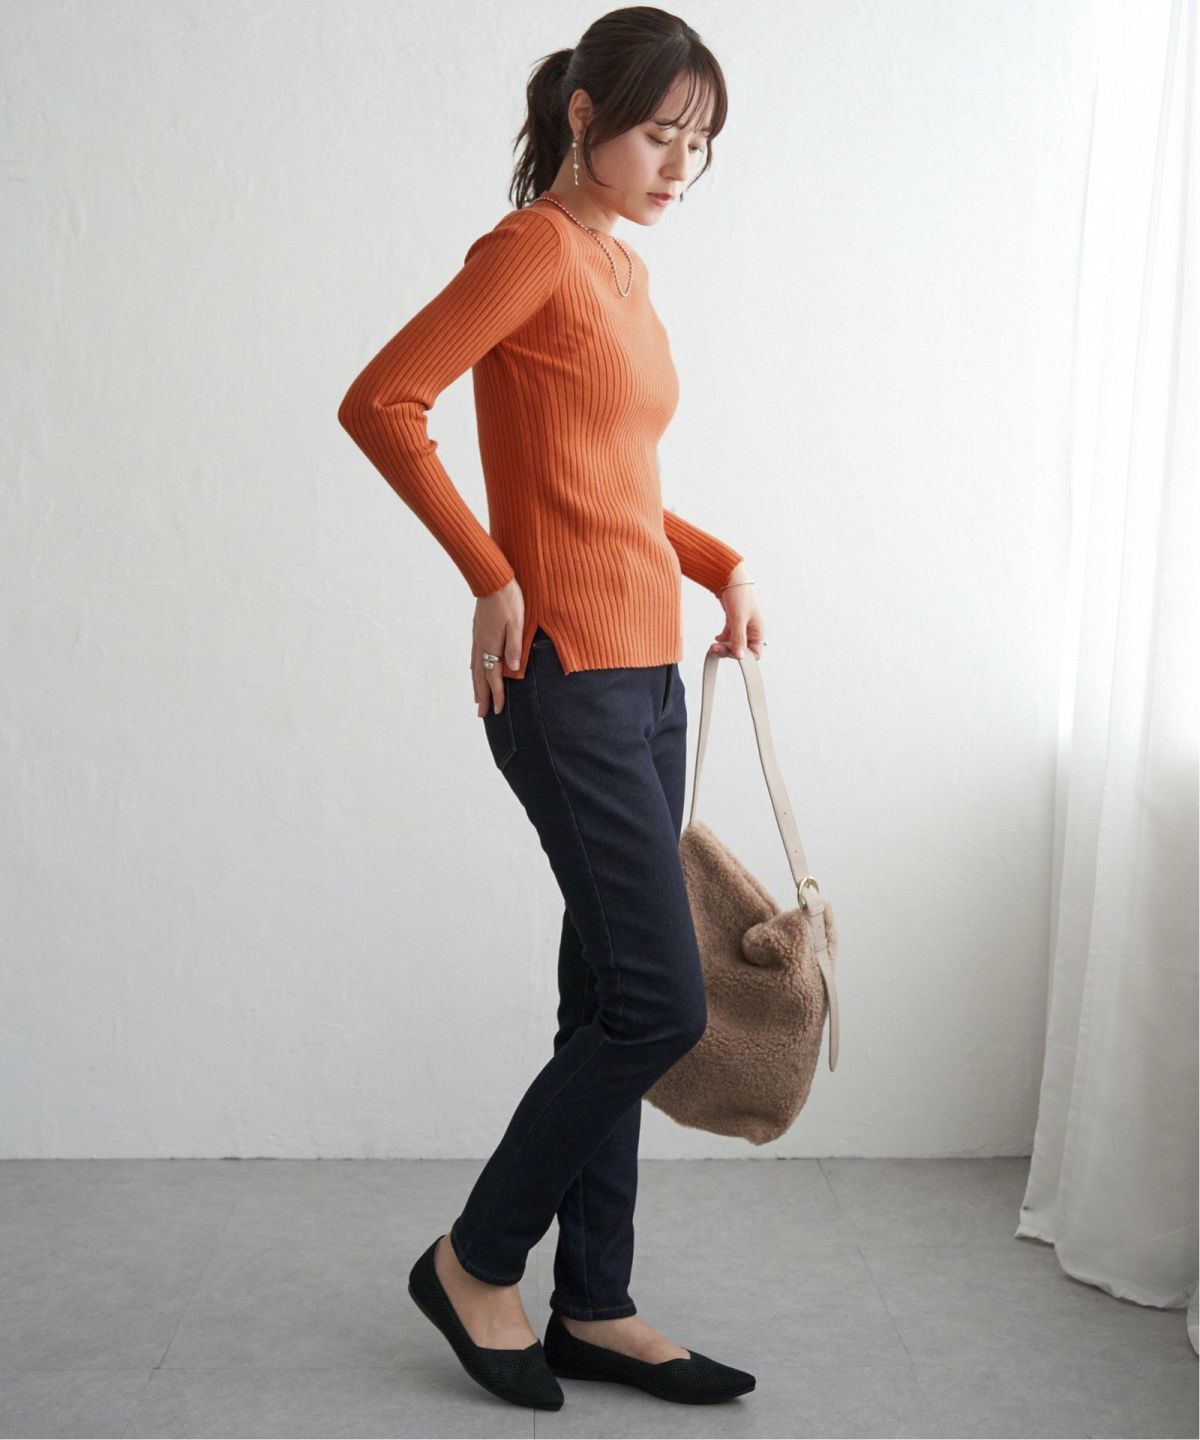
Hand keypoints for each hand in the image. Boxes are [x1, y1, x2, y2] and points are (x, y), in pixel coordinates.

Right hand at [471, 578, 523, 716]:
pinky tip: (473, 671)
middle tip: (482, 714)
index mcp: (492, 645)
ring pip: (475, 668)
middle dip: (483, 696)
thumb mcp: (516, 623)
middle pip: (481, 677)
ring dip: (477, 685)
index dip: (497, 695)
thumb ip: (514, 647)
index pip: (494, 677)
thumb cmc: (509, 600)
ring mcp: (478, 638)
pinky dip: (473, 669)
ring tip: (477, 699)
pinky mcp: (478, 631)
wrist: (493, 579)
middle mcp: (482, 645)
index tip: (498, 711)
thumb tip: (513, 671)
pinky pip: (474, 656)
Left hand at [709, 561, 765, 659]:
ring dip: (724, 646)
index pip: (754, 653)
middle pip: (742, 649)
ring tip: (713, 646)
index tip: (730, 655)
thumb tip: (740, 656)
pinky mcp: (734, 620)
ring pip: (734, 643)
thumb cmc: (739, 593)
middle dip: (728, 651)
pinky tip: (716, 638)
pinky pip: (729, 635)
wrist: (729, 576)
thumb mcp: (738, 618)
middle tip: (715, 650)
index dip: (742, 657)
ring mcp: (743, 625)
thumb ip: (738, 639)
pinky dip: (722, 638)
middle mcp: (752, 629)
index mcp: (758, 630)